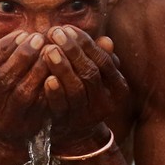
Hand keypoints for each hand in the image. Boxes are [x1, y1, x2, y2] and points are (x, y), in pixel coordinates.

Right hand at [0, 30, 50, 144]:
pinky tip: (57, 70)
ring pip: (23, 92)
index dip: (3, 48)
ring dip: (38, 69)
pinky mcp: (26, 127)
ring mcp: (5, 121)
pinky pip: (40, 104)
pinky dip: (48, 86)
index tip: (21, 33)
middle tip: (38, 37)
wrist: (1, 134)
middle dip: (23, 55)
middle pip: (5, 78)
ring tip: (49, 50)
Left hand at [40, 25, 127, 144]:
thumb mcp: (97, 78)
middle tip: (55, 32)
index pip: (103, 61)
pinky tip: (46, 78)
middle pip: (90, 73)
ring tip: (48, 49)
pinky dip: (54, 93)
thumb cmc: (85, 96)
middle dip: (72, 50)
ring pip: (76, 89)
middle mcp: (105, 103)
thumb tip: (106, 40)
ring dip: (62, 67)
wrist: (75, 136)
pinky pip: (61, 107)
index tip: (68, 28)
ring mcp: (85, 116)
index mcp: (117, 89)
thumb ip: (99, 59)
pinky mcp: (66, 125)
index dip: (86, 43)